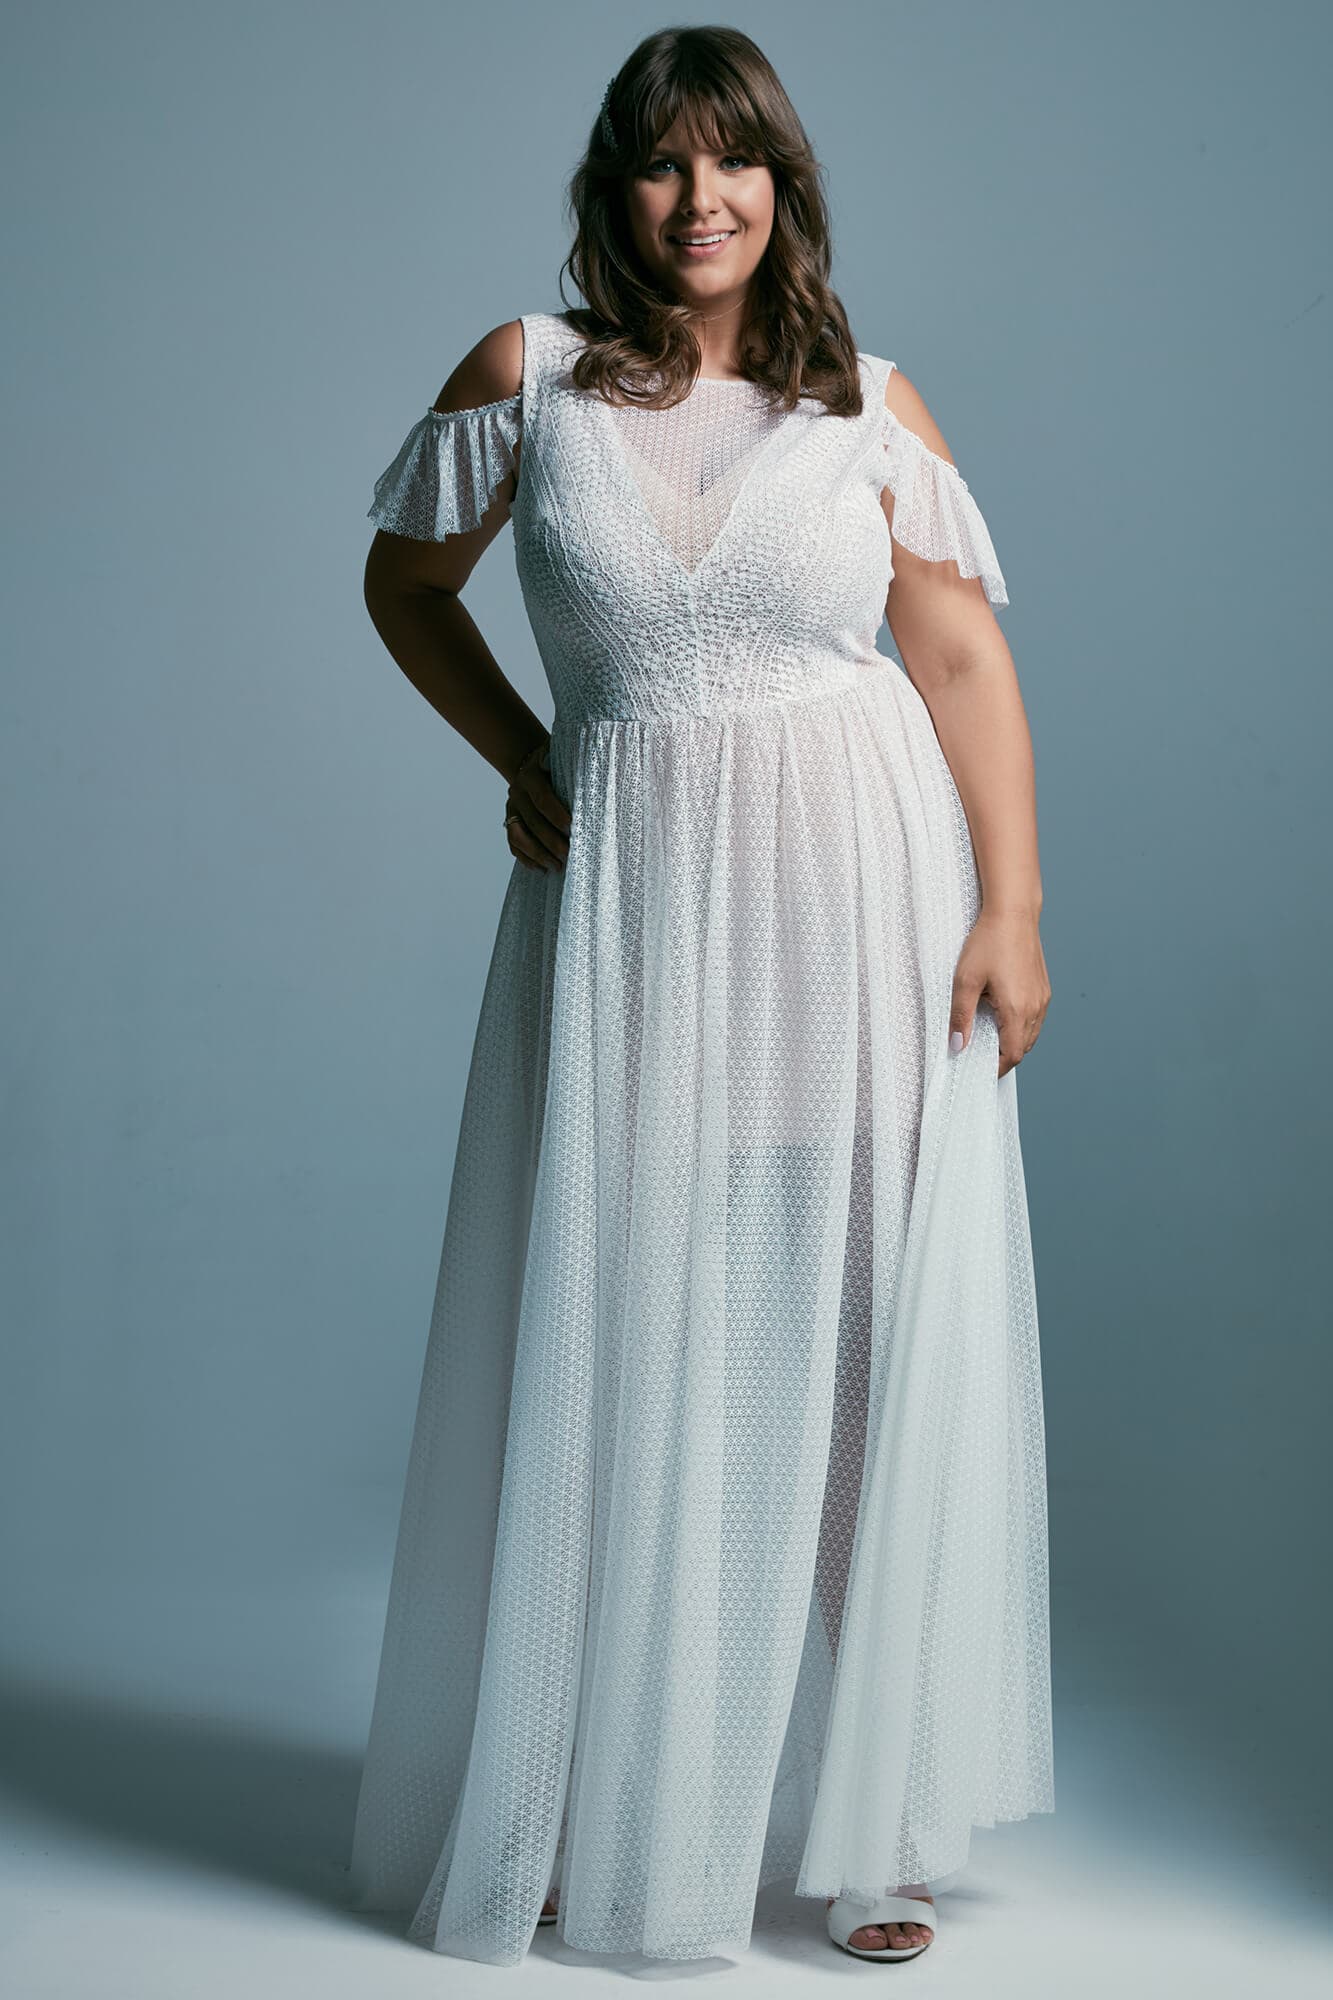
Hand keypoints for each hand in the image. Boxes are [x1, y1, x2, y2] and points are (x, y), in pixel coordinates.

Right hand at [504, 737, 570, 871]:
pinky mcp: (509, 821)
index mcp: (530, 776)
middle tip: (569, 855)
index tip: (572, 829)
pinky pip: (513, 844)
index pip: (543, 799)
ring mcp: (511, 808)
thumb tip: (596, 768)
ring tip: (557, 866)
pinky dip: (526, 858)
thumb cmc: (555, 764)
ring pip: (518, 836)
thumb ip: (573, 763)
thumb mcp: (561, 757)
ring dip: (538, 854)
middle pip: (533, 822)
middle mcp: (517, 792)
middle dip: (551, 842)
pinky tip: (542, 868)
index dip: (557, 816)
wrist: (530, 765)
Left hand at [948, 908, 1050, 1078]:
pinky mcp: (1044, 987)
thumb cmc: (988, 943)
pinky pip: (1036, 1018)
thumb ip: (961, 1017)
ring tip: (991, 1036)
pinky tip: (1004, 1015)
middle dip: (1004, 1056)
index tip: (980, 1070)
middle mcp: (1035, 1007)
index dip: (997, 1068)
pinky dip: (1022, 1026)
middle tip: (981, 1055)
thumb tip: (958, 1047)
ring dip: (1014, 1041)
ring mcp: (1043, 997)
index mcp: (1017, 1010)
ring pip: (1031, 1034)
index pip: (1013, 1054)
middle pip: (1024, 1047)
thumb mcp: (965, 981)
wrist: (1013, 914)